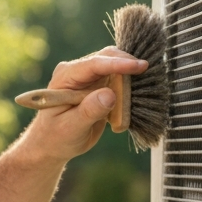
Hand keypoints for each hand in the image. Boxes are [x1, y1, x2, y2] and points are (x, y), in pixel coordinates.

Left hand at [24, 47, 148, 162]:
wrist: (53, 143)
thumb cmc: (56, 137)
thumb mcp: (70, 127)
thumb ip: (89, 111)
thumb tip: (109, 94)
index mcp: (65, 77)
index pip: (94, 64)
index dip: (117, 64)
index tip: (139, 66)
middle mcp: (77, 71)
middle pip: (108, 57)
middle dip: (128, 64)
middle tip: (148, 77)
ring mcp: (90, 76)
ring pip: (117, 65)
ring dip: (132, 75)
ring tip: (144, 88)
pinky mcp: (101, 84)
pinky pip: (120, 78)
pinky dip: (130, 84)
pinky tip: (136, 95)